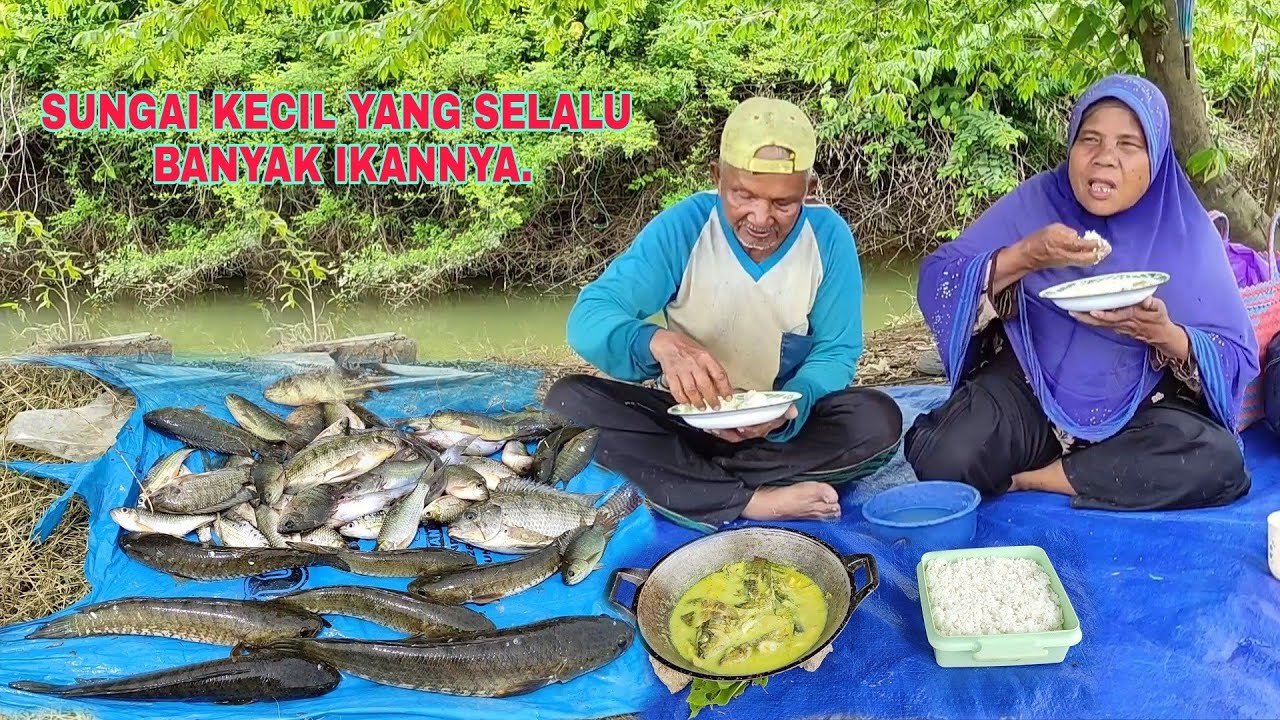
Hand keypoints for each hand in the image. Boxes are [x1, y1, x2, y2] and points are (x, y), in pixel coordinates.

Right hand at [650, 329, 734, 409]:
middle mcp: (694, 363)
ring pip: (691, 390)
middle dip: (712, 399)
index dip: (725, 388)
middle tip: (715, 406)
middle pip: (705, 385)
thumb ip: (711, 368)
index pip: (719, 374)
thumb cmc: (686, 347)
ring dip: (697, 401)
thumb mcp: (703, 353)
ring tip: (701, 407)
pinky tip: (686, 402)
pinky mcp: (670, 374)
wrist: (666, 341)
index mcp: (705, 357)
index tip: (727, 397)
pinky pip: (677, 390)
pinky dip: (682, 399)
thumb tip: (719, 387)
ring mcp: (681, 369)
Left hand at [708, 405, 797, 442]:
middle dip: (727, 433)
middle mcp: (753, 433)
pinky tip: (708, 426)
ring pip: (731, 436)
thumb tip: (793, 411)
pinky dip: (717, 429)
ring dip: (720, 432)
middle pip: (739, 436)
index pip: (756, 431)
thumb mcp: (783, 410)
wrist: (774, 414)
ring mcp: (744, 432)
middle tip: (717, 427)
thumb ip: (788, 410)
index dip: (749, 430)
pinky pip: (726, 432)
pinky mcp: (735, 430)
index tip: (741, 427)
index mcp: (764, 428)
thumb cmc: (775, 411)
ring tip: (710, 427)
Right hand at [1015, 223, 1105, 270]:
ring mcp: (1067, 261)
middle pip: (1088, 257)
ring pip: (1086, 261)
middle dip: (1099, 253)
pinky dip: (1088, 258)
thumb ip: (1067, 231)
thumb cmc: (1039, 239)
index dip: (1095, 244)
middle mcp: (1067, 254)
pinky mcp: (1066, 264)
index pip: (1083, 245)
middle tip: (1107, 248)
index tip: (1102, 241)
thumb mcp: (1052, 229)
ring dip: (1095, 257)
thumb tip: (1077, 236)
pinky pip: (1081, 262)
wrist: (1028, 255)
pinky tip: (1091, 254)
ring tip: (1102, 251)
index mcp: (1063, 243)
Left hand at [1070, 297, 1186, 354]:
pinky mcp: (1116, 328)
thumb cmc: (1158, 318)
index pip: (1116, 316)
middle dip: (1086, 317)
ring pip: (1099, 324)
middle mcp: (1122, 323)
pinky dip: (1090, 321)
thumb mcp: (1159, 309)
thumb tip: (1146, 299)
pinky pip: (1100, 325)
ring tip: (1071, 312)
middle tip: (1072, 311)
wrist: (1160, 334)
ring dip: (1085, 319)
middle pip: (1101, 322)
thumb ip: (1152, 304)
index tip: (1093, 311)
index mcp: (1132, 316)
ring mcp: (1118, 327)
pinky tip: (1080, 316)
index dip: (1104, 314)